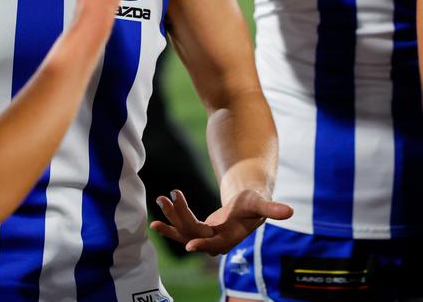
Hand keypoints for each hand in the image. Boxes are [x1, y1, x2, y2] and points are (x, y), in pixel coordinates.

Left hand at [150, 187, 293, 255]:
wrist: (247, 206)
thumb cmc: (253, 203)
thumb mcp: (260, 203)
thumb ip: (271, 209)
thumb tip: (289, 211)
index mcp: (231, 236)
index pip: (216, 243)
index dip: (203, 244)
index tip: (188, 245)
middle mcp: (216, 241)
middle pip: (194, 233)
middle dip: (179, 218)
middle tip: (164, 198)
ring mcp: (206, 238)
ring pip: (185, 232)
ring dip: (170, 219)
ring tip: (158, 202)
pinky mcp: (199, 233)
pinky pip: (181, 232)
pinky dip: (169, 227)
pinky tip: (155, 223)